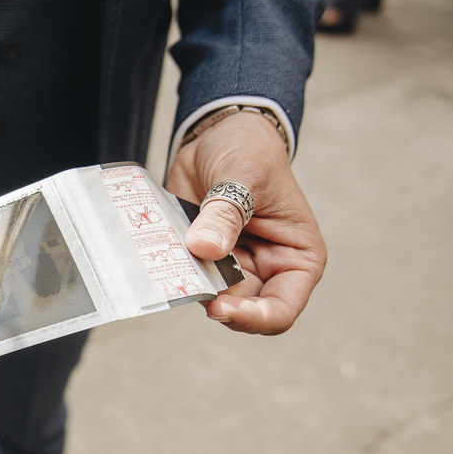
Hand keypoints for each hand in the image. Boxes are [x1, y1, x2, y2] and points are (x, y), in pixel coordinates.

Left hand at [166, 111, 326, 334]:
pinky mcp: (199, 261)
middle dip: (215, 303)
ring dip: (189, 287)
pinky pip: (183, 279)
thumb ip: (226, 213)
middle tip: (188, 286)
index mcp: (295, 259)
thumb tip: (205, 248)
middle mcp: (265, 271)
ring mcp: (230, 269)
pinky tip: (157, 259)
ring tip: (170, 264)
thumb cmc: (249, 152)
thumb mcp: (244, 175)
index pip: (282, 310)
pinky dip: (170, 275)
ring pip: (208, 298)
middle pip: (241, 312)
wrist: (217, 135)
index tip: (221, 306)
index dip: (253, 318)